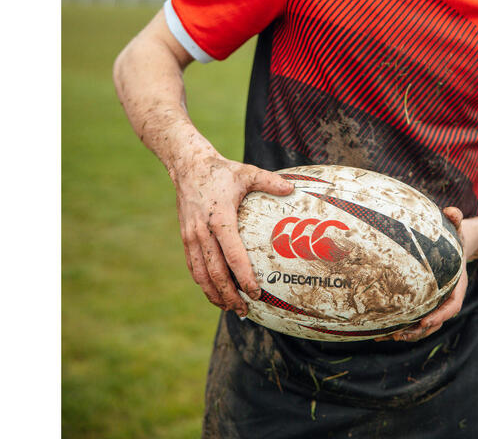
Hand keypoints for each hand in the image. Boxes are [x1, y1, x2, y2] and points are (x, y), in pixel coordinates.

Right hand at [171, 143, 293, 314]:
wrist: (188, 166)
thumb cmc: (221, 172)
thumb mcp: (246, 173)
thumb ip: (269, 181)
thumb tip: (292, 189)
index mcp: (220, 219)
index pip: (233, 255)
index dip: (244, 277)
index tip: (255, 292)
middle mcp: (203, 232)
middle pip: (215, 273)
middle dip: (229, 295)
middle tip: (245, 310)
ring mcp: (191, 237)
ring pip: (201, 275)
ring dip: (214, 295)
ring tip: (230, 308)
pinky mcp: (185, 238)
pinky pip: (193, 267)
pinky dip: (203, 284)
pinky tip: (214, 293)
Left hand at [376, 207, 467, 342]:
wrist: (457, 245)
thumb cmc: (454, 235)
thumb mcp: (457, 226)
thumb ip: (455, 218)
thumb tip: (452, 210)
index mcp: (457, 285)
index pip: (452, 305)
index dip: (440, 315)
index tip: (426, 321)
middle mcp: (447, 298)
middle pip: (436, 322)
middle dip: (418, 331)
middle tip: (399, 334)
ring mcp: (436, 303)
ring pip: (424, 326)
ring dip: (407, 334)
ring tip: (387, 336)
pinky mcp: (425, 303)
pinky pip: (415, 319)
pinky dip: (401, 327)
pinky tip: (381, 330)